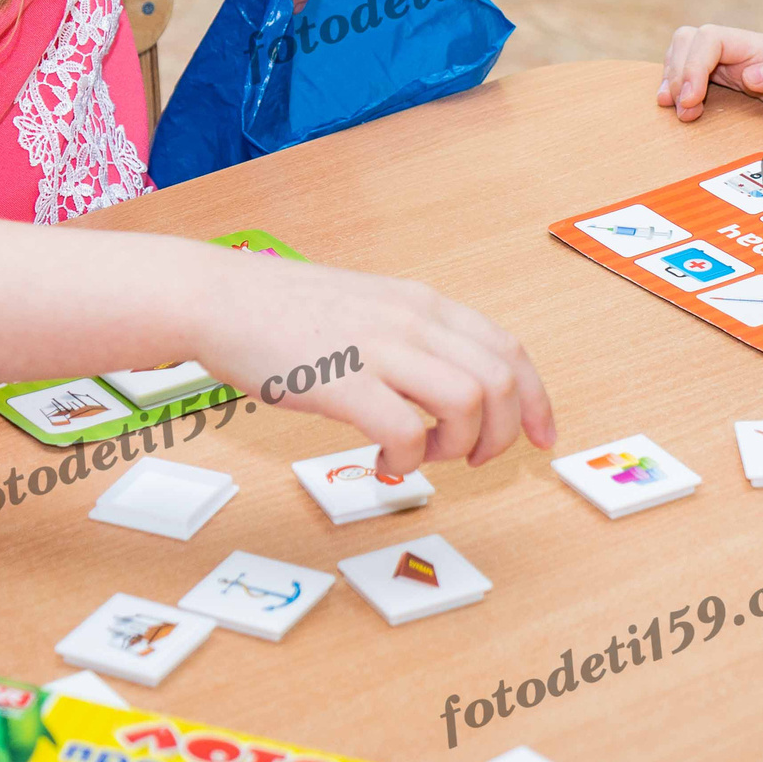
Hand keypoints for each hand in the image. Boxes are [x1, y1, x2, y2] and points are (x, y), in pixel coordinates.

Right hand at [181, 246, 553, 473]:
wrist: (220, 298)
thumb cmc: (286, 312)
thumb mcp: (370, 307)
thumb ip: (412, 340)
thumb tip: (449, 388)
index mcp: (423, 304)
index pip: (508, 349)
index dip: (535, 399)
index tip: (542, 435)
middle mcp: (412, 320)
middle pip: (499, 381)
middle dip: (502, 433)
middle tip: (472, 459)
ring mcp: (379, 348)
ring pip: (466, 403)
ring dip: (456, 447)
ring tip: (421, 458)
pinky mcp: (342, 381)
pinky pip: (403, 432)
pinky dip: (405, 461)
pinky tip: (380, 463)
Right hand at [658, 24, 762, 131]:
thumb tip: (752, 73)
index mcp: (762, 50)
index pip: (712, 38)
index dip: (693, 66)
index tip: (690, 102)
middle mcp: (741, 52)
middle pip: (690, 39)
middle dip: (678, 73)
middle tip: (683, 111)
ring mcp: (726, 66)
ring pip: (681, 49)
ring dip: (671, 78)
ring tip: (675, 108)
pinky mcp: (716, 82)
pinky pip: (683, 71)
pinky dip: (672, 86)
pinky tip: (675, 106)